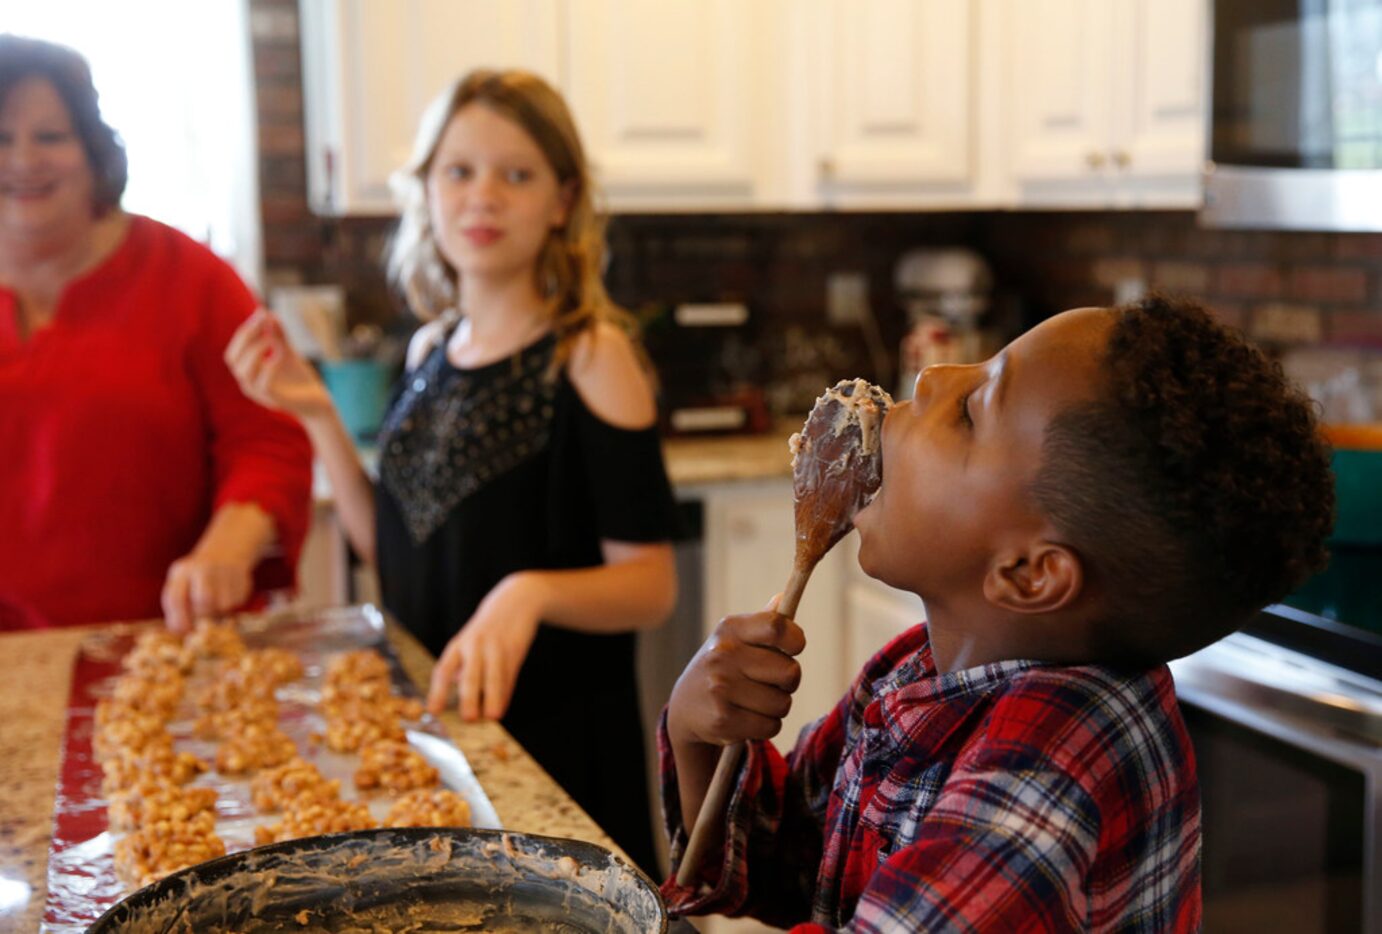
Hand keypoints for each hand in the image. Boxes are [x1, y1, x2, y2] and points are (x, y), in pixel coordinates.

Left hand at [161, 546, 254, 632]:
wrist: (226, 550)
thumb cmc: (196, 576)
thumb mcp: (182, 582)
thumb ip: (177, 605)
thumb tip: (179, 632)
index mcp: (181, 571)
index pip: (175, 598)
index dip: (178, 619)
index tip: (184, 631)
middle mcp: (202, 568)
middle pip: (203, 600)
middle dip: (203, 615)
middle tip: (204, 620)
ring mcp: (224, 570)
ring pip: (224, 605)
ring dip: (220, 612)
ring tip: (216, 605)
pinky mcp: (243, 575)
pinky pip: (238, 601)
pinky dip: (233, 604)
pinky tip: (228, 594)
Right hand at [224, 308, 333, 419]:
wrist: (317, 401)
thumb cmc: (298, 378)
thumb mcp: (286, 352)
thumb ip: (277, 335)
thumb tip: (268, 313)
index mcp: (248, 371)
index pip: (234, 349)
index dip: (245, 331)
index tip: (260, 313)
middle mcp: (248, 383)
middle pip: (233, 359)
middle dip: (246, 337)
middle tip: (262, 322)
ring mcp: (260, 393)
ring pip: (244, 372)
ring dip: (255, 351)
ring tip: (271, 339)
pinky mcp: (274, 400)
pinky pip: (263, 385)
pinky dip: (269, 368)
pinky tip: (279, 355)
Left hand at [426, 574, 545, 721]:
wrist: (516, 602)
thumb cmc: (487, 629)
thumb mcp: (469, 641)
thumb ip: (462, 667)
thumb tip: (457, 696)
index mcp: (459, 644)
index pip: (444, 669)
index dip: (438, 691)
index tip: (433, 711)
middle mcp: (476, 645)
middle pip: (470, 675)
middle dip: (468, 697)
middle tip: (468, 718)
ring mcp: (497, 648)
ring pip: (494, 677)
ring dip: (492, 698)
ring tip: (491, 717)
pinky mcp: (515, 650)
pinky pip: (509, 676)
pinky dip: (506, 694)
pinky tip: (502, 708)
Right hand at [667, 597, 804, 748]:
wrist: (685, 708)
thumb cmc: (723, 668)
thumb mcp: (735, 640)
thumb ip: (763, 623)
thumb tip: (783, 598)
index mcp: (730, 629)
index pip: (778, 626)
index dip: (795, 640)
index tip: (793, 649)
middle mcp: (723, 654)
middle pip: (790, 672)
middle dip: (788, 682)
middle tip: (770, 683)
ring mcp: (721, 688)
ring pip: (783, 703)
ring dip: (777, 707)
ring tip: (755, 702)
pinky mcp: (723, 720)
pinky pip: (771, 726)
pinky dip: (766, 727)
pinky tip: (747, 719)